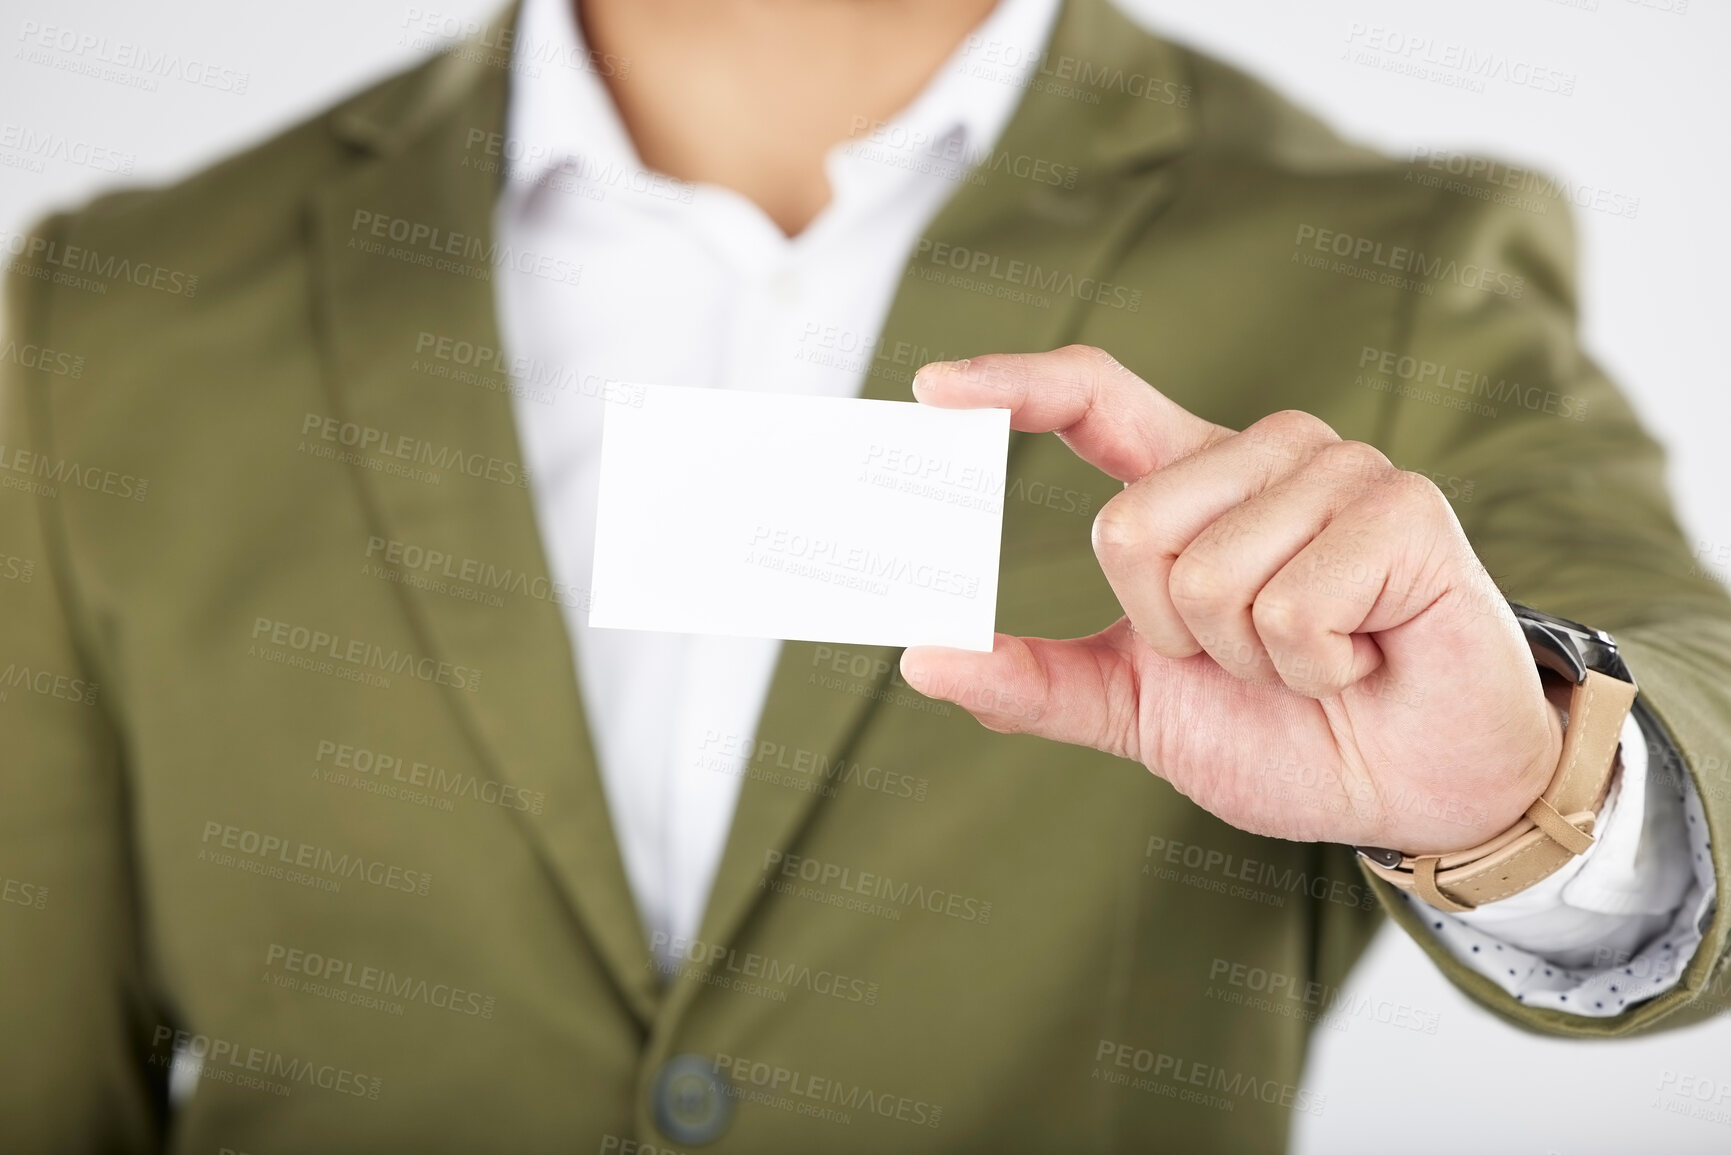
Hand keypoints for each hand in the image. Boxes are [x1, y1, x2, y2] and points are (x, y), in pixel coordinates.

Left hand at [899, 346, 1562, 854]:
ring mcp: (1339, 471)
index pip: (1094, 398)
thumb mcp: (1140, 710)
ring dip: (1249, 659)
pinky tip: (1364, 657)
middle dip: (1172, 634)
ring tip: (1317, 659)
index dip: (1015, 385)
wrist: (1415, 790)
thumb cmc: (1284, 734)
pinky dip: (1312, 667)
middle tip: (1249, 660)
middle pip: (1128, 528)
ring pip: (1207, 574)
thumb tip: (921, 659)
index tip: (932, 389)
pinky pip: (1290, 605)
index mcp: (1192, 483)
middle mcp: (1262, 454)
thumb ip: (1038, 682)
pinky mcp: (1406, 510)